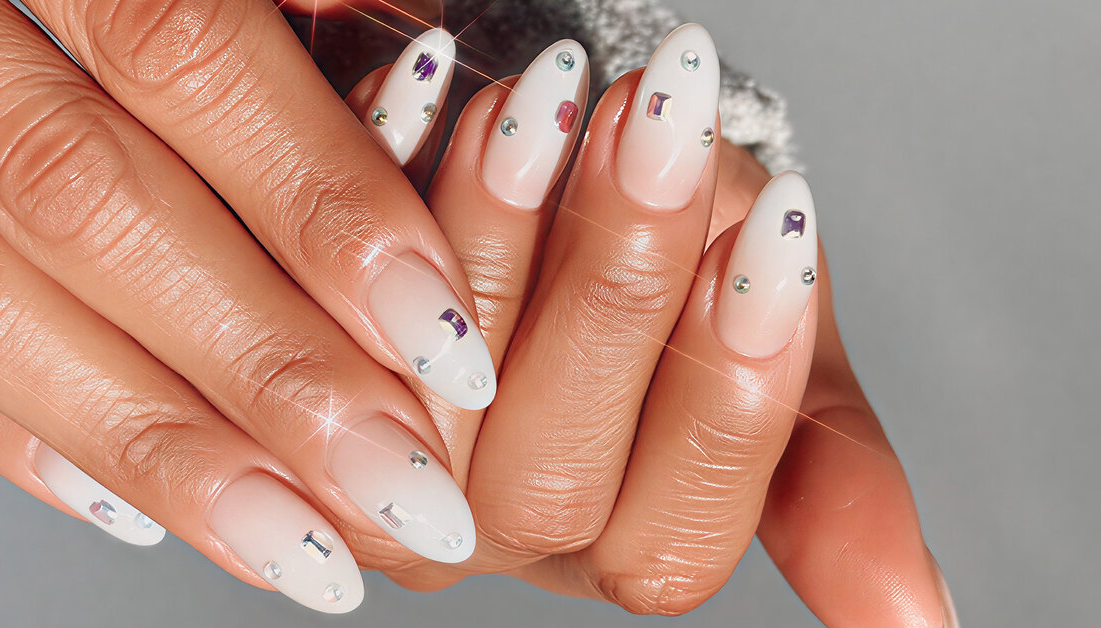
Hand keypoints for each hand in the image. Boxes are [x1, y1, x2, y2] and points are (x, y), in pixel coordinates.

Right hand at [0, 0, 498, 613]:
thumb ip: (297, 6)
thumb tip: (419, 82)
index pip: (187, 56)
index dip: (323, 202)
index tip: (442, 337)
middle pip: (88, 204)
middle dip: (262, 361)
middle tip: (397, 480)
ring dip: (155, 441)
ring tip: (295, 543)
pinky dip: (24, 433)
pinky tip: (139, 504)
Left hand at [348, 25, 954, 625]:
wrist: (600, 181)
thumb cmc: (701, 278)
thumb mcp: (782, 371)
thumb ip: (835, 485)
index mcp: (617, 547)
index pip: (672, 542)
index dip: (724, 399)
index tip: (775, 234)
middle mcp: (495, 530)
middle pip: (547, 476)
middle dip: (616, 292)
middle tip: (658, 131)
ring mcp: (389, 460)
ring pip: (430, 391)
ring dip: (502, 230)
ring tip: (558, 96)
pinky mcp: (310, 363)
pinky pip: (328, 292)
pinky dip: (392, 177)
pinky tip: (436, 87)